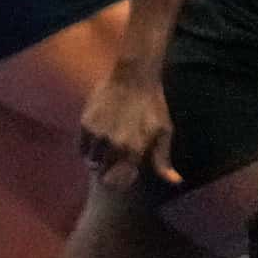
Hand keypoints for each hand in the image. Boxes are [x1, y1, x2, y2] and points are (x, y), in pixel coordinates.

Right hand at [79, 66, 177, 188]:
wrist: (134, 76)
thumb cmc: (153, 105)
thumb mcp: (164, 132)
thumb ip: (164, 160)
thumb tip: (176, 182)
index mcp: (134, 152)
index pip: (119, 181)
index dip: (118, 180)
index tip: (120, 174)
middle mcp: (114, 146)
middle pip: (103, 172)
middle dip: (106, 170)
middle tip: (111, 160)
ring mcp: (98, 135)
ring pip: (91, 160)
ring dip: (95, 159)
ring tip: (103, 149)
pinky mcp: (86, 124)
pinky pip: (81, 146)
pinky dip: (86, 147)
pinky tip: (96, 139)